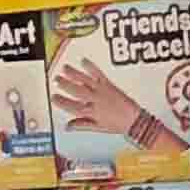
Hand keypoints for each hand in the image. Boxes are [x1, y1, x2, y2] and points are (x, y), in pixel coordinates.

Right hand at [52, 59, 179, 149]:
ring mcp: (103, 91)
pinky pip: (99, 74)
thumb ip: (82, 125)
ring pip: (86, 81)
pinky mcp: (109, 85)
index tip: (54, 97)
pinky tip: (84, 61)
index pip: (73, 107)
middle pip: (78, 91)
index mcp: (93, 113)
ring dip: (74, 74)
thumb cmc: (118, 124)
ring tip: (65, 68)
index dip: (62, 102)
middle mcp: (97, 100)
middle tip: (56, 79)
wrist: (135, 119)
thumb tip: (68, 126)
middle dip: (66, 84)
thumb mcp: (98, 128)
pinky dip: (91, 67)